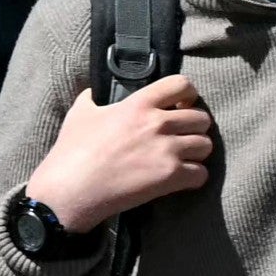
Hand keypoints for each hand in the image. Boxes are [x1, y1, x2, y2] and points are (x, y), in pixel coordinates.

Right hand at [25, 73, 211, 232]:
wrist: (69, 190)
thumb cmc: (71, 152)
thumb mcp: (79, 114)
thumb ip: (93, 99)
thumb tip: (96, 93)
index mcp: (139, 104)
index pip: (182, 85)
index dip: (188, 95)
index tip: (182, 106)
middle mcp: (158, 123)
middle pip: (201, 118)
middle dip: (194, 128)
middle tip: (181, 137)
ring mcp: (167, 150)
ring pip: (206, 146)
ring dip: (196, 153)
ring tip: (183, 159)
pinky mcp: (170, 177)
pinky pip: (201, 174)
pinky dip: (194, 177)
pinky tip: (180, 179)